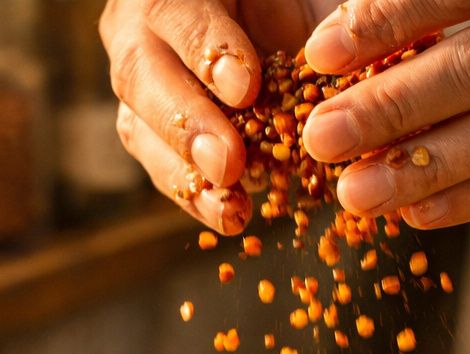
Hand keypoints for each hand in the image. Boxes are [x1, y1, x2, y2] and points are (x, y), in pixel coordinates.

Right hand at [100, 0, 335, 232]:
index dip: (208, 52)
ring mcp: (140, 82)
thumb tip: (329, 57)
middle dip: (187, 124)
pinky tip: (230, 218)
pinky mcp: (148, 130)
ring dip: (186, 176)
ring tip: (229, 210)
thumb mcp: (301, 6)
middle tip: (227, 164)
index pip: (177, 13)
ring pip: (139, 128)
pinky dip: (197, 196)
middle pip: (142, 76)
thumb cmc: (292, 6)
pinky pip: (162, 166)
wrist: (270, 28)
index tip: (246, 90)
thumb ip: (305, 25)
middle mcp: (141, 30)